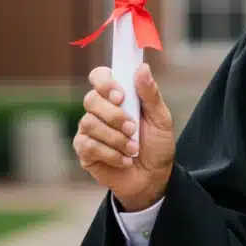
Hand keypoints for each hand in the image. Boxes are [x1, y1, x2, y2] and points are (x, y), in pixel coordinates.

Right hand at [73, 63, 175, 211]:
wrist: (153, 177)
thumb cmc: (157, 144)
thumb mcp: (161, 119)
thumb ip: (150, 94)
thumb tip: (142, 67)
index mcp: (118, 96)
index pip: (99, 76)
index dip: (106, 82)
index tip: (121, 96)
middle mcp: (99, 109)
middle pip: (91, 99)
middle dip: (114, 115)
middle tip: (133, 128)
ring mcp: (89, 129)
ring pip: (89, 123)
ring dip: (116, 138)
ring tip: (134, 148)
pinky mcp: (84, 150)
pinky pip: (88, 145)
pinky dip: (111, 154)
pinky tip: (125, 160)